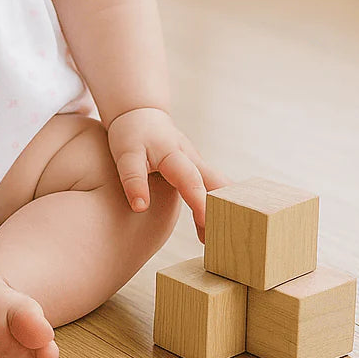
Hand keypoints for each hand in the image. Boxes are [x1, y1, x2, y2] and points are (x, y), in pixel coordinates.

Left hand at [107, 107, 225, 241]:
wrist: (139, 114)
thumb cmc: (131, 134)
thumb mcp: (126, 154)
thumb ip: (133, 179)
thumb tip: (140, 207)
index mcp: (174, 154)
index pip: (191, 180)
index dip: (200, 202)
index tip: (206, 224)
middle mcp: (192, 159)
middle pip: (218, 185)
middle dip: (226, 210)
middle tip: (231, 239)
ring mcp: (198, 164)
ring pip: (219, 188)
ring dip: (225, 211)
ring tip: (225, 243)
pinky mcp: (198, 170)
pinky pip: (213, 189)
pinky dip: (219, 207)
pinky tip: (214, 231)